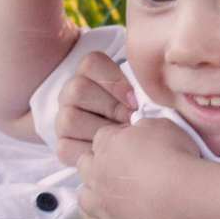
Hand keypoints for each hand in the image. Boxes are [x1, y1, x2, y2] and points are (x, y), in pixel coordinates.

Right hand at [49, 52, 135, 166]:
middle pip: (78, 89)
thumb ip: (144, 87)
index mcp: (89, 73)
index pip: (91, 63)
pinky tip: (109, 156)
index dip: (114, 80)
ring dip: (100, 131)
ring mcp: (63, 119)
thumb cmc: (140, 114)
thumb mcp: (143, 94)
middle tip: (131, 121)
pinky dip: (90, 153)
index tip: (135, 100)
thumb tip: (156, 91)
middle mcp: (71, 93)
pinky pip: (65, 148)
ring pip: (69, 119)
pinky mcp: (63, 145)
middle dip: (110, 107)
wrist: (126, 142)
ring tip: (121, 140)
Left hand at [76, 118, 202, 218]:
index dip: (116, 141)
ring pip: (83, 197)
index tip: (131, 147)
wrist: (183, 199)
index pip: (102, 138)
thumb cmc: (176, 160)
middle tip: (121, 170)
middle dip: (98, 165)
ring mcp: (101, 206)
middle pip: (85, 166)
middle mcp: (98, 175)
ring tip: (112, 197)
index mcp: (109, 146)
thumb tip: (138, 132)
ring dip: (94, 194)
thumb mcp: (163, 127)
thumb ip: (144, 127)